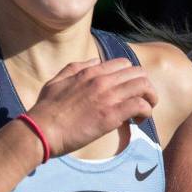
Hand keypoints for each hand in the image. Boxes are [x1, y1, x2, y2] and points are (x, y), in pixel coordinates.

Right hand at [27, 58, 157, 155]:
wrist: (41, 130)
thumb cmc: (46, 109)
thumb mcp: (57, 80)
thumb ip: (76, 67)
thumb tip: (95, 61)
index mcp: (90, 71)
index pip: (124, 64)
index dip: (131, 77)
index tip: (129, 91)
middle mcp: (102, 81)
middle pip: (139, 73)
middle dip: (145, 87)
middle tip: (142, 102)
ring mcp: (108, 97)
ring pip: (144, 87)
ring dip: (149, 100)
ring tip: (143, 113)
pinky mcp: (111, 115)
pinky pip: (140, 106)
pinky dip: (145, 112)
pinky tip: (137, 121)